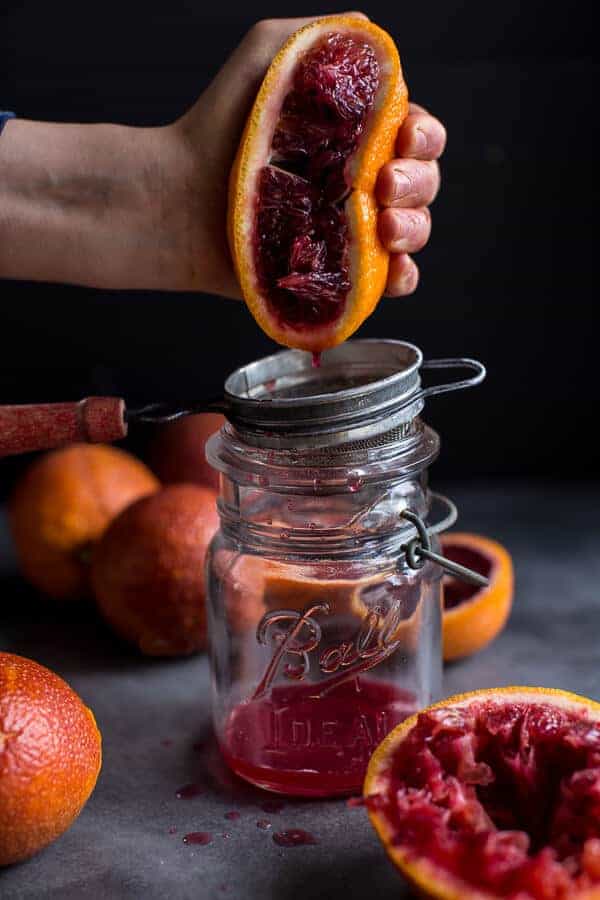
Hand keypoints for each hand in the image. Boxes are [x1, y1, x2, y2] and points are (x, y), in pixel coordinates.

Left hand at [169, 15, 445, 297]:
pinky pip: (384, 281)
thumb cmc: (216, 128)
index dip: (423, 136)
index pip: (417, 134)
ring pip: (413, 231)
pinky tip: (392, 268)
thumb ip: (317, 36)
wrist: (177, 199)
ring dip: (415, 228)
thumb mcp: (265, 56)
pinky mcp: (331, 273)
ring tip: (384, 229)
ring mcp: (347, 231)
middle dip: (418, 183)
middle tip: (383, 185)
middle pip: (423, 184)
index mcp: (355, 137)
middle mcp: (357, 184)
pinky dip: (402, 278)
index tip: (403, 138)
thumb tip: (367, 31)